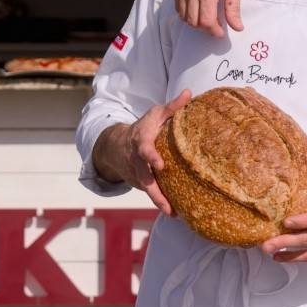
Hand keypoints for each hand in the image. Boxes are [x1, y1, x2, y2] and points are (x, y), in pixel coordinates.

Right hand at [92, 89, 191, 214]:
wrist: (117, 145)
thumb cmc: (144, 127)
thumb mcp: (156, 114)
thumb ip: (172, 106)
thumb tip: (189, 93)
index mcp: (141, 142)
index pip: (145, 150)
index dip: (151, 157)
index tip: (160, 165)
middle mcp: (138, 161)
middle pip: (145, 179)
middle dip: (155, 193)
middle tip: (167, 206)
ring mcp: (138, 175)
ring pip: (148, 190)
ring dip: (159, 202)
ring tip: (173, 214)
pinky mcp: (141, 184)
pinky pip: (152, 194)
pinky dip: (161, 203)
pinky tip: (176, 213)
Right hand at [173, 0, 243, 37]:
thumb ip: (234, 8)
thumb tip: (237, 28)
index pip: (206, 20)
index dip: (214, 31)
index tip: (221, 32)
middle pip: (193, 21)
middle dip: (205, 28)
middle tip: (216, 26)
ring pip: (183, 16)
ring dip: (195, 22)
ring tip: (207, 17)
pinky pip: (178, 7)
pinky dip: (187, 13)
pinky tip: (198, 8)